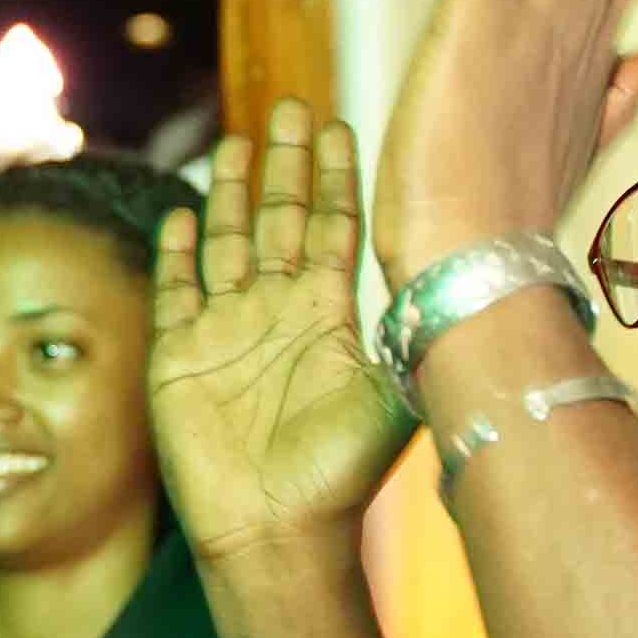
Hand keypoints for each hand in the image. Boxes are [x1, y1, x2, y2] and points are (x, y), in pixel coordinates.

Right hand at [152, 111, 431, 563]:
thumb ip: (415, 339)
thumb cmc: (339, 474)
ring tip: (241, 139)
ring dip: (234, 193)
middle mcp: (278, 312)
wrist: (276, 531)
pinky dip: (177, 252)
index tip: (338, 125)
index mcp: (329, 314)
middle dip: (286, 164)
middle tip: (290, 106)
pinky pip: (176, 290)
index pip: (334, 226)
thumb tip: (462, 290)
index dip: (335, 177)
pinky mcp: (178, 356)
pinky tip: (182, 211)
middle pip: (282, 218)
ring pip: (229, 242)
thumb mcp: (393, 396)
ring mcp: (227, 330)